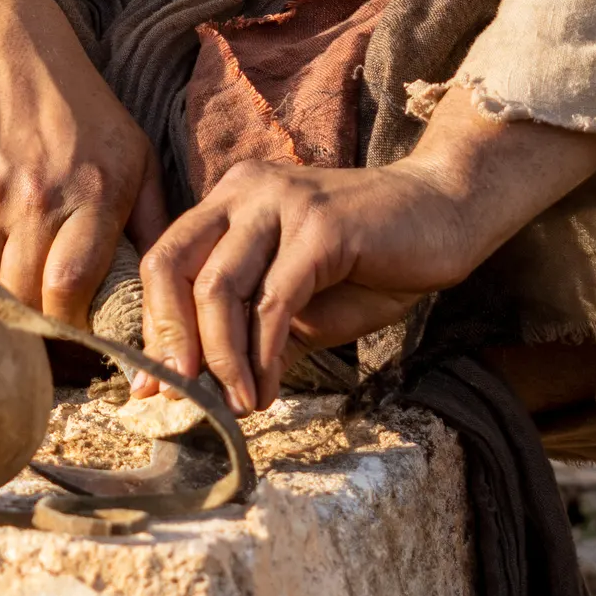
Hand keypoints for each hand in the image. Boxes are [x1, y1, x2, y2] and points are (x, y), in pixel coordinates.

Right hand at [0, 0, 156, 327]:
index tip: (80, 339)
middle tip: (47, 332)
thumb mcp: (135, 155)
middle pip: (25, 293)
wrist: (10, 42)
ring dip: (1, 298)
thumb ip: (154, 223)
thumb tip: (174, 292)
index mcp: (99, 191)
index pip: (72, 288)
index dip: (70, 329)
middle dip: (35, 324)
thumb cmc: (82, 108)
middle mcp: (44, 194)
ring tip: (17, 303)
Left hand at [140, 101, 595, 413]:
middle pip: (170, 265)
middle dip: (168, 340)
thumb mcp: (304, 305)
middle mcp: (243, 191)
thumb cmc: (374, 261)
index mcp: (229, 200)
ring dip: (218, 358)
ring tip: (233, 404)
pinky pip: (273, 302)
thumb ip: (255, 333)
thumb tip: (211, 390)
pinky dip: (261, 355)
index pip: (165, 260)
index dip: (152, 326)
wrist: (446, 215)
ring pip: (216, 286)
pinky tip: (265, 391)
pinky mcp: (320, 228)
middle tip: (178, 397)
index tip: (149, 387)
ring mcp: (280, 204)